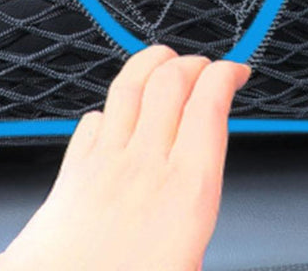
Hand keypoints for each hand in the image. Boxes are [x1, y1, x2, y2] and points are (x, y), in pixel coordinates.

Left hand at [0, 46, 249, 270]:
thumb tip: (196, 252)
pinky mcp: (73, 172)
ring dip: (149, 64)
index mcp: (186, 193)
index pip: (209, 108)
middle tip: (206, 67)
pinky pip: (92, 122)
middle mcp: (145, 167)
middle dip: (192, 63)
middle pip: (170, 83)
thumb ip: (196, 247)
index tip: (235, 71)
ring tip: (163, 57)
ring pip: (128, 88)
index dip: (225, 77)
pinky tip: (113, 113)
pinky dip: (109, 109)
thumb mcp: (188, 269)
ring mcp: (105, 162)